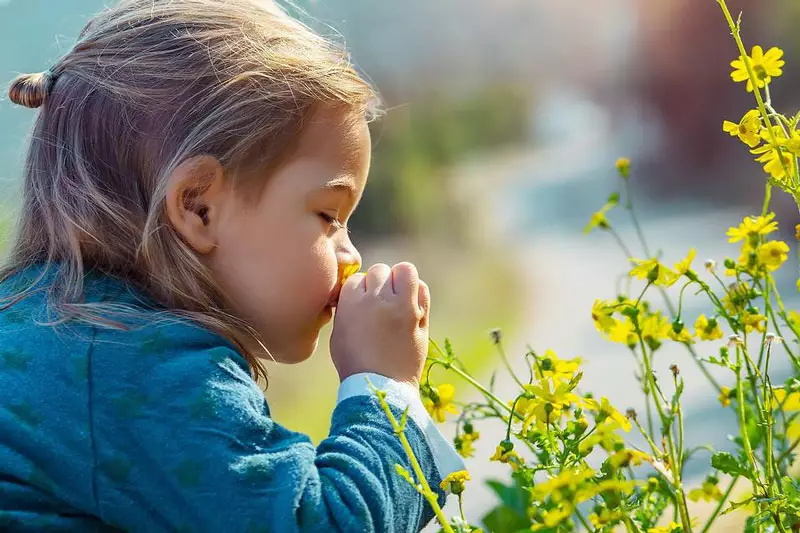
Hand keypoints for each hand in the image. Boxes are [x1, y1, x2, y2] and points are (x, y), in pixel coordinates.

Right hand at [329, 262, 429, 387]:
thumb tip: (358, 291)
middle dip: (378, 283)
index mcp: (352, 304)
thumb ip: (347, 308)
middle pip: (379, 270)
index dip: (359, 291)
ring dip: (399, 280)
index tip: (361, 305)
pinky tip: (410, 304)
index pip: (357, 278)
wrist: (381, 387)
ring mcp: (402, 307)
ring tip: (397, 296)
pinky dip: (416, 292)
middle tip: (380, 301)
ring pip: (404, 270)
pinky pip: (422, 288)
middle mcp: (378, 300)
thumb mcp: (338, 333)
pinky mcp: (421, 317)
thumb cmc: (355, 364)